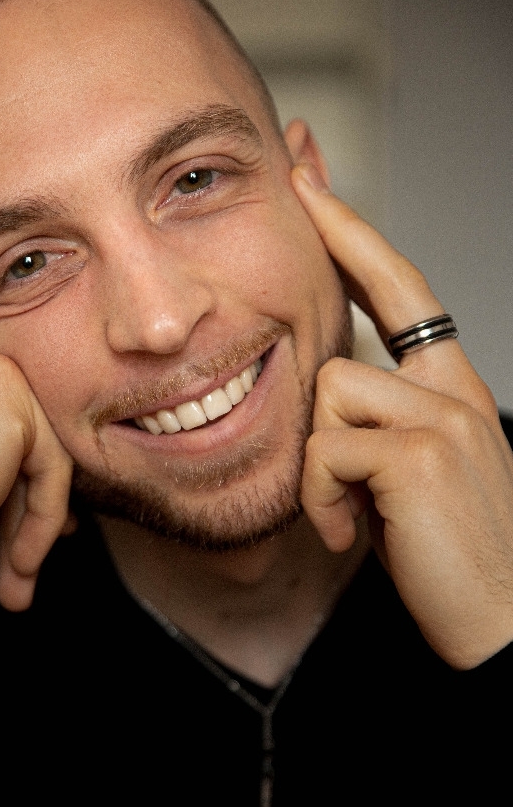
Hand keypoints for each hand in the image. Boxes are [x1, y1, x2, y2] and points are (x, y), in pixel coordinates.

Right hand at [0, 320, 71, 609]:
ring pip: (40, 447)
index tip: (9, 516)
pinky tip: (20, 563)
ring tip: (18, 572)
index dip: (5, 467)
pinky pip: (52, 470)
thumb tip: (27, 461)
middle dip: (21, 497)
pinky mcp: (9, 408)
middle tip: (19, 554)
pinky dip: (42, 521)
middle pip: (18, 424)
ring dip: (34, 518)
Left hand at [292, 161, 512, 668]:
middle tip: (312, 274)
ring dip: (320, 470)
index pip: (400, 290)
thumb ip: (376, 424)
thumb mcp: (405, 476)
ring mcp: (446, 415)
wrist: (498, 626)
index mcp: (453, 390)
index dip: (354, 233)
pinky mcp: (422, 452)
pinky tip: (354, 533)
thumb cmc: (444, 556)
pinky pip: (325, 450)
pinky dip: (322, 500)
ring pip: (328, 395)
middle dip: (321, 337)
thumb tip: (323, 398)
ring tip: (352, 517)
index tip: (312, 180)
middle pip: (349, 335)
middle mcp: (456, 389)